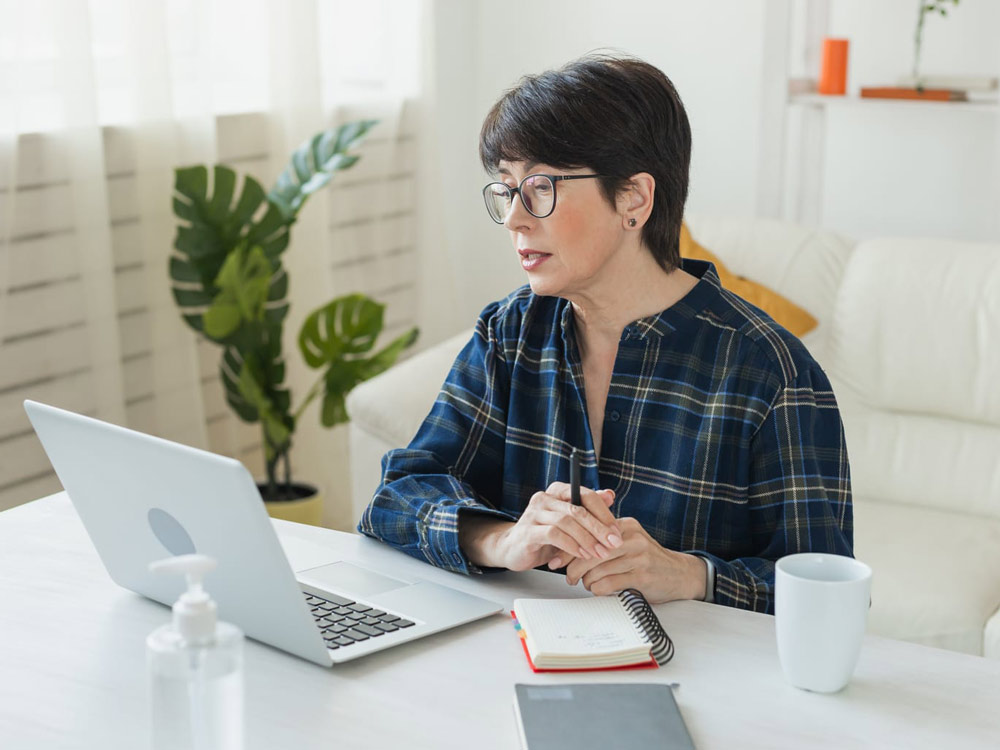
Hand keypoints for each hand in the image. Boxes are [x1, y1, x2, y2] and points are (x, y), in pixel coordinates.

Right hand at [462, 483, 621, 571]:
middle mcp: (544, 498)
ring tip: (599, 553)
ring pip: (566, 521)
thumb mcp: (569, 523)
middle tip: (613, 543)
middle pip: (577, 509)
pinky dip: (571, 545)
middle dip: (599, 528)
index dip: (604, 513)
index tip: (616, 531)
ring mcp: (533, 513)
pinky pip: (553, 535)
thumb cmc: (544, 536)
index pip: (585, 495)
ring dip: (587, 539)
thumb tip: (609, 495)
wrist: (513, 549)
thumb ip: (587, 509)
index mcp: (557, 491)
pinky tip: (581, 555)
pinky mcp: (527, 531)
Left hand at [564, 517, 705, 603]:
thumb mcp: (628, 542)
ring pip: (597, 569)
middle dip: (573, 567)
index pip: (587, 533)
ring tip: (587, 584)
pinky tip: (600, 590)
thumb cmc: (647, 560)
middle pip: (590, 552)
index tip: (556, 559)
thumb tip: (567, 547)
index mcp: (624, 525)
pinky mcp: (642, 576)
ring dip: (587, 581)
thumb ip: (603, 541)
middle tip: (569, 578)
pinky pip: (608, 584)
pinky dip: (598, 589)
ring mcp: (638, 556)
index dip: (568, 548)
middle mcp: (631, 538)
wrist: (680, 574)